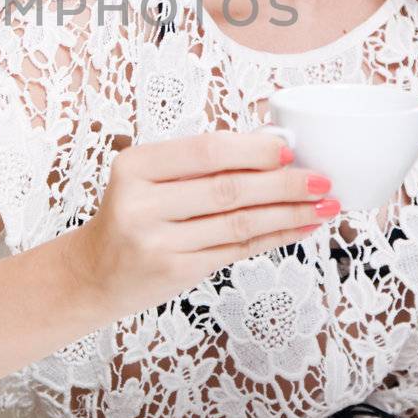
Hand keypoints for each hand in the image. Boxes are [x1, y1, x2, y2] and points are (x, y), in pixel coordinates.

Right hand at [64, 130, 338, 315]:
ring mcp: (157, 242)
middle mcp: (141, 204)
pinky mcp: (175, 272)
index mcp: (134, 166)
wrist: (94, 272)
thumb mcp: (148, 178)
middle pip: (228, 189)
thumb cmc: (132, 216)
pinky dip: (274, 237)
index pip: (204, 151)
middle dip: (284, 184)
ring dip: (289, 214)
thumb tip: (272, 144)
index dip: (252, 149)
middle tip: (322, 180)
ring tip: (323, 205)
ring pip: (239, 223)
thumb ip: (199, 164)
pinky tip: (298, 228)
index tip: (290, 148)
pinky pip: (236, 250)